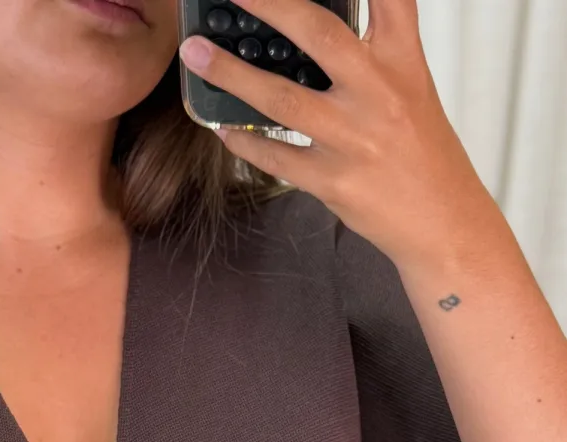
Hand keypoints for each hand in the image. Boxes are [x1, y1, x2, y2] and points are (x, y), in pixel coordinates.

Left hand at [178, 0, 497, 270]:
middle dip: (270, 5)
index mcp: (403, 60)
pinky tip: (223, 128)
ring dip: (231, 75)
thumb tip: (308, 31)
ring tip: (197, 56)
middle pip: (318, 33)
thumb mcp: (410, 87)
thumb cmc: (421, 153)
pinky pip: (275, 156)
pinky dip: (244, 141)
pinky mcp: (333, 180)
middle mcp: (379, 92)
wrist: (442, 221)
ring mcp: (353, 138)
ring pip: (281, 98)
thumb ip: (371, 54)